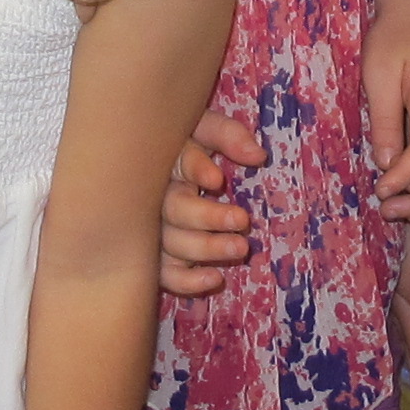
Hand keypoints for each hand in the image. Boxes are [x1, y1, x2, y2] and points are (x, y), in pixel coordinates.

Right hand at [158, 109, 262, 296]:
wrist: (154, 167)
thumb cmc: (187, 143)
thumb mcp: (205, 126)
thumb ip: (228, 135)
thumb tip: (257, 156)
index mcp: (166, 161)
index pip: (178, 162)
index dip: (196, 171)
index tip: (217, 179)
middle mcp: (155, 197)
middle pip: (174, 210)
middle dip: (209, 217)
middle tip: (243, 219)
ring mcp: (152, 229)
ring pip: (171, 244)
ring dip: (206, 248)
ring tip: (241, 248)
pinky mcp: (156, 258)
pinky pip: (165, 275)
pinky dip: (187, 282)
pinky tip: (215, 278)